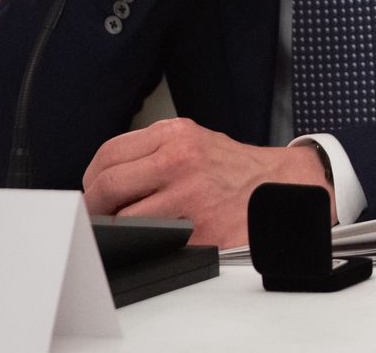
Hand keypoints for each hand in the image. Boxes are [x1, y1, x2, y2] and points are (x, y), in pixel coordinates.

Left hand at [81, 118, 333, 247]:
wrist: (282, 186)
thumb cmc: (235, 168)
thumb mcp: (195, 140)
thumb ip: (153, 151)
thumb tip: (105, 178)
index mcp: (177, 135)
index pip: (108, 154)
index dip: (93, 179)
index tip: (95, 191)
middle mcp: (181, 159)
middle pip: (108, 185)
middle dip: (95, 205)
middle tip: (100, 214)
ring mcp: (189, 195)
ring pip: (124, 217)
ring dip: (119, 226)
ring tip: (129, 226)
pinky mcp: (199, 227)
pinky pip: (152, 239)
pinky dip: (148, 240)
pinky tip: (158, 235)